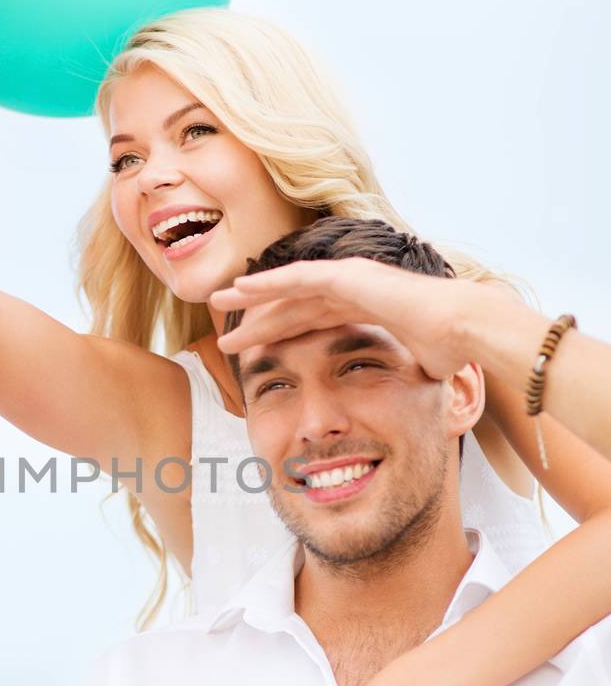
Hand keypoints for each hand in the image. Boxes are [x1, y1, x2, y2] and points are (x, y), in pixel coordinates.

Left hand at [210, 256, 514, 381]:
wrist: (467, 331)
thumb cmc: (449, 352)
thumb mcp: (410, 371)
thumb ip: (394, 376)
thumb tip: (399, 409)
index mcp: (366, 309)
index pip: (313, 320)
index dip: (282, 334)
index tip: (255, 351)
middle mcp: (355, 290)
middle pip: (293, 306)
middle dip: (258, 319)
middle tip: (227, 336)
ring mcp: (352, 278)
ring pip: (289, 288)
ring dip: (252, 297)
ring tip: (219, 304)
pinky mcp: (350, 276)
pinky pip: (299, 279)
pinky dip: (269, 283)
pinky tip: (242, 290)